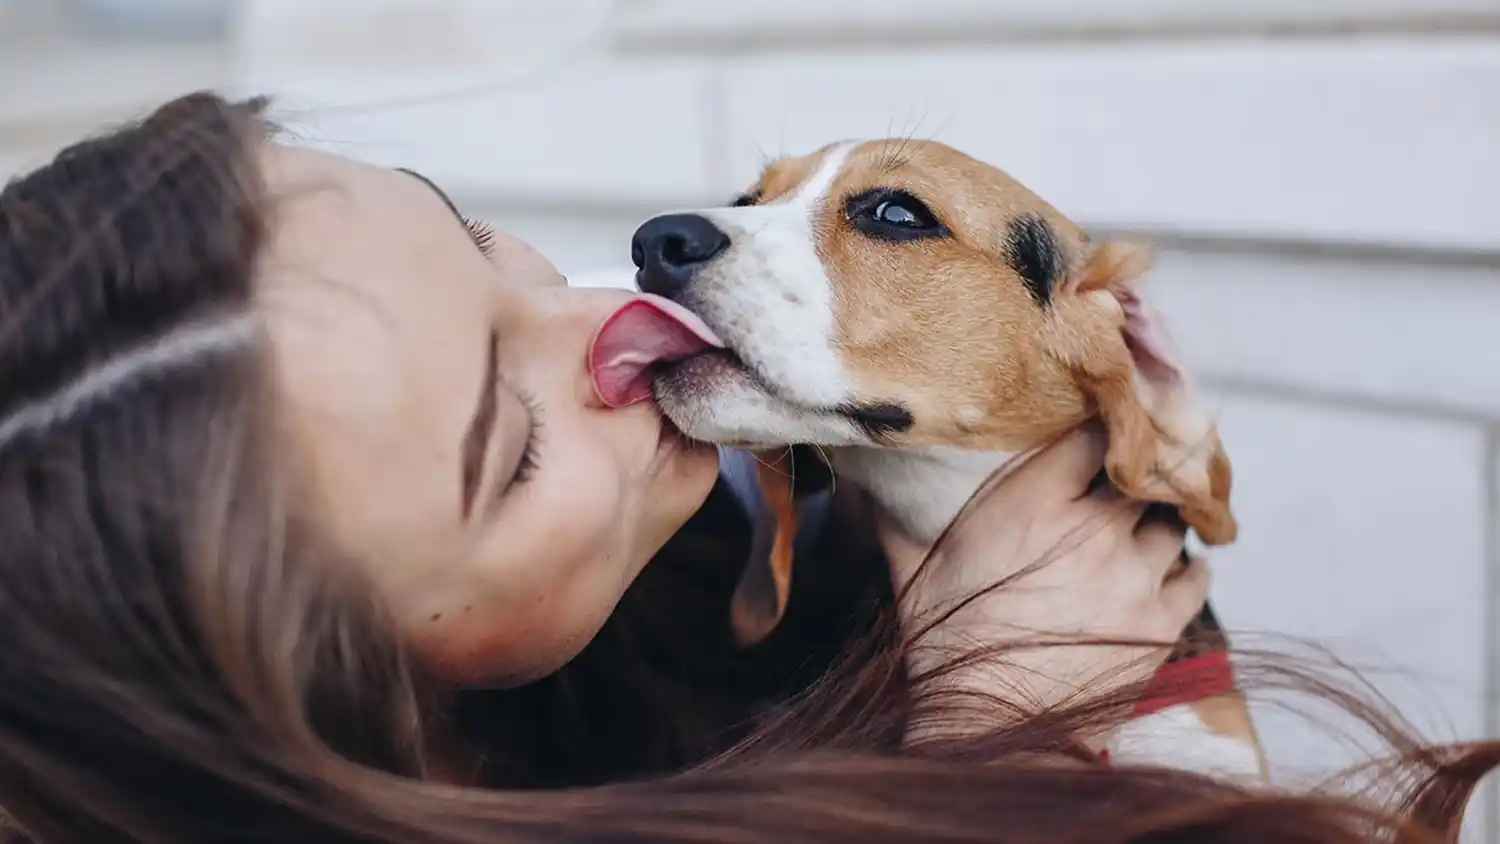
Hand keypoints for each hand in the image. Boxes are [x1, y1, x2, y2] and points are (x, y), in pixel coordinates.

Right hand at [878, 424, 1209, 735]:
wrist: (989, 730)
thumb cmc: (943, 647)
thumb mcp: (912, 572)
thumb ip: (895, 517)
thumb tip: (863, 480)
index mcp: (1034, 504)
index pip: (1094, 433)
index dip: (1102, 425)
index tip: (1099, 426)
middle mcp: (1093, 531)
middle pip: (1142, 473)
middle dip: (1135, 472)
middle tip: (1126, 474)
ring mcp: (1134, 578)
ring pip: (1171, 522)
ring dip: (1159, 521)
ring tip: (1143, 526)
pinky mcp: (1160, 625)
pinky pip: (1195, 577)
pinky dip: (1187, 568)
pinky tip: (1171, 567)